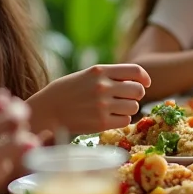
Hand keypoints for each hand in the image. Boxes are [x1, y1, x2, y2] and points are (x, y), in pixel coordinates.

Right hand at [28, 64, 150, 135]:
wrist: (47, 111)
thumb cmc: (66, 92)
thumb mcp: (86, 75)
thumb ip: (108, 76)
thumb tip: (136, 82)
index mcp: (99, 71)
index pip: (135, 71)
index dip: (144, 78)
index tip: (145, 84)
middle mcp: (103, 86)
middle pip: (138, 91)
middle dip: (136, 95)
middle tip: (126, 99)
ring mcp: (102, 105)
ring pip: (134, 107)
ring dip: (128, 109)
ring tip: (114, 109)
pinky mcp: (101, 122)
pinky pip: (125, 120)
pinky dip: (121, 120)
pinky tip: (109, 118)